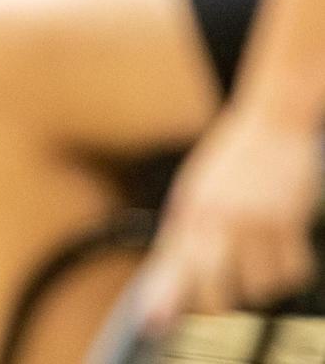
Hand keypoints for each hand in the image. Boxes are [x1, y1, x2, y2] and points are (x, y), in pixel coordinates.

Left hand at [135, 109, 321, 333]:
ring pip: (259, 286)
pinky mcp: (289, 220)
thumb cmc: (231, 160)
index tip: (154, 323)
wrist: (272, 121)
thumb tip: (166, 278)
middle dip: (217, 302)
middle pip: (214, 284)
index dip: (164, 296)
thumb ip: (183, 233)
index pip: (173, 262)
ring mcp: (254, 220)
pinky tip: (282, 251)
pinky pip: (292, 271)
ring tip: (258, 256)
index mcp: (190, 210)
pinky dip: (289, 271)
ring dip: (261, 283)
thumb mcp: (195, 191)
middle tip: (222, 296)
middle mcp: (218, 217)